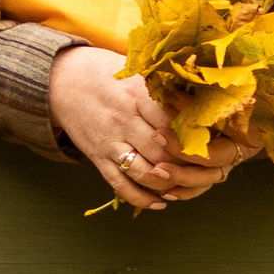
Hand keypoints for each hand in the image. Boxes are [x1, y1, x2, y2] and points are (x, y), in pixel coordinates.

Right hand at [50, 44, 257, 210]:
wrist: (61, 80)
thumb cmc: (106, 72)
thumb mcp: (136, 70)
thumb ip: (164, 85)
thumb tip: (205, 94)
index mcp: (137, 94)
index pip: (173, 121)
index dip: (194, 135)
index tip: (212, 141)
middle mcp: (124, 119)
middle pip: (163, 150)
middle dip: (186, 164)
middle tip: (205, 169)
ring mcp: (110, 141)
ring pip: (144, 172)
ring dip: (166, 184)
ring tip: (183, 186)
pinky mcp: (97, 157)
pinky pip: (121, 185)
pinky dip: (142, 198)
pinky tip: (159, 202)